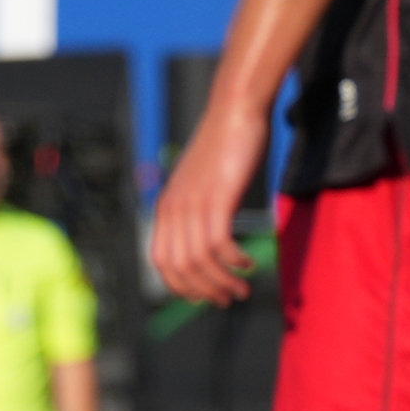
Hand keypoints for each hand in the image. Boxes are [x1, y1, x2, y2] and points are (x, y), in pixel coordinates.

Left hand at [151, 95, 266, 304]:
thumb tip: (210, 235)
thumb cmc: (226, 146)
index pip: (161, 262)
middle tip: (229, 299)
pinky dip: (233, 261)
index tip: (206, 296)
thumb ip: (201, 208)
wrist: (235, 111)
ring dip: (221, 282)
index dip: (181, 286)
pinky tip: (248, 263)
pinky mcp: (216, 198)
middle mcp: (173, 208)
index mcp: (166, 207)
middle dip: (204, 291)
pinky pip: (219, 243)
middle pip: (179, 267)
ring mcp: (193, 203)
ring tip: (243, 289)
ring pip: (199, 261)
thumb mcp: (205, 182)